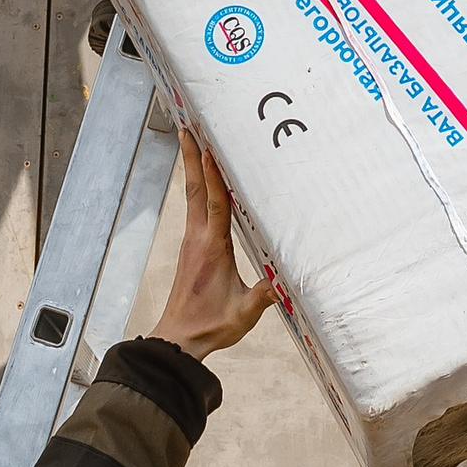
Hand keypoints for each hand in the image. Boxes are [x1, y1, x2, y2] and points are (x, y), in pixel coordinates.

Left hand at [155, 132, 276, 358]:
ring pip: (192, 196)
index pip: (214, 205)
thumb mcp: (244, 312)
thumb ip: (264, 294)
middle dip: (192, 157)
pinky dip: (196, 186)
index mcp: (212, 249)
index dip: (212, 177)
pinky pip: (193, 207)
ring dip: (192, 167)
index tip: (208, 149)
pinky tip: (200, 179)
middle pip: (195, 189)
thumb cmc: (211, 325)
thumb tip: (286, 277)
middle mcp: (198, 238)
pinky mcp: (191, 246)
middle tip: (189, 128)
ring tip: (191, 141)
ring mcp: (192, 240)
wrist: (179, 338)